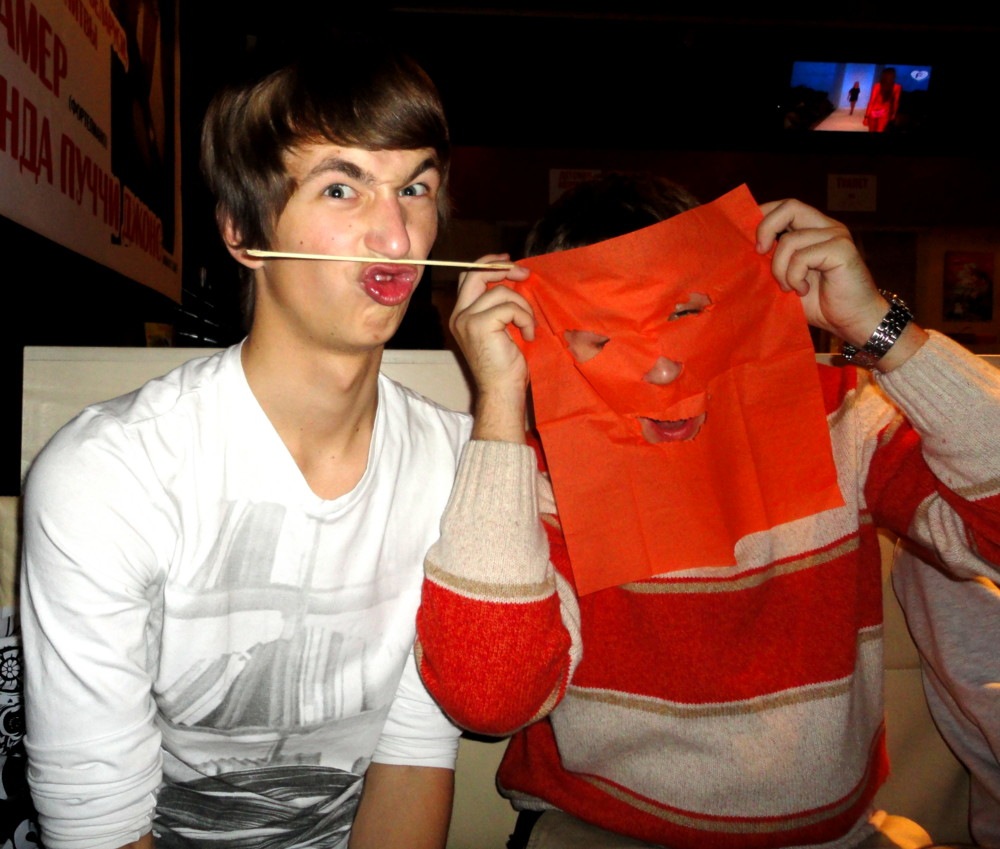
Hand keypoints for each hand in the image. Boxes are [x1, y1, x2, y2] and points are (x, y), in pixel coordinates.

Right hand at [449, 255, 533, 441]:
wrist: (502, 390)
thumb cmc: (506, 365)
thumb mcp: (501, 329)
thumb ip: (499, 305)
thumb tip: (514, 277)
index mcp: (461, 315)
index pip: (468, 277)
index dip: (488, 264)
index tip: (508, 262)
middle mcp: (458, 315)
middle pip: (475, 274)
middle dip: (502, 269)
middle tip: (525, 275)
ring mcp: (466, 319)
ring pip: (499, 292)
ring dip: (522, 307)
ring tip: (528, 327)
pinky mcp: (480, 324)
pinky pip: (509, 307)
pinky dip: (525, 319)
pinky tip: (527, 335)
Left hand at [756, 199, 888, 346]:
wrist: (852, 322)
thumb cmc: (819, 304)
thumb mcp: (786, 280)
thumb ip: (772, 262)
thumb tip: (742, 252)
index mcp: (813, 230)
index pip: (786, 207)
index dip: (763, 215)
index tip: (749, 240)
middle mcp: (826, 227)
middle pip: (790, 206)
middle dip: (766, 229)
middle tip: (760, 254)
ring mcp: (836, 236)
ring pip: (790, 240)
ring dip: (780, 269)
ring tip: (790, 288)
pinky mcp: (842, 249)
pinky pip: (802, 256)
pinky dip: (795, 277)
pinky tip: (803, 290)